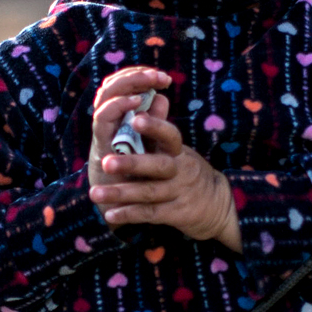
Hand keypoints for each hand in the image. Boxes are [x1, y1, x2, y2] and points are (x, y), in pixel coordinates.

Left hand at [87, 67, 240, 249]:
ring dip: (121, 193)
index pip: (170, 135)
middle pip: (157, 166)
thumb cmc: (186, 171)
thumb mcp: (177, 150)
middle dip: (131, 164)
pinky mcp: (176, 214)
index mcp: (177, 151)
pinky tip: (110, 215)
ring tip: (95, 194)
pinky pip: (150, 214)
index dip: (154, 127)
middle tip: (105, 162)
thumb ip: (160, 129)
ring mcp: (178, 193)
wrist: (216, 205)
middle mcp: (180, 170)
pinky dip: (130, 215)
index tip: (135, 118)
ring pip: (149, 193)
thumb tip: (154, 95)